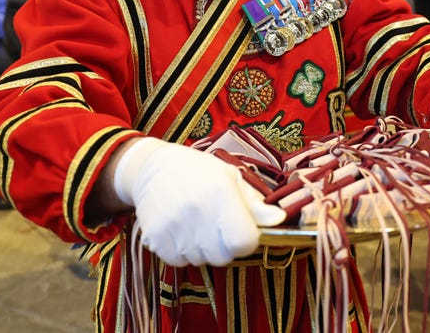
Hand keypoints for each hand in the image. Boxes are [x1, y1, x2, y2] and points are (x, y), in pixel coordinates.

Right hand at [113, 137, 285, 266]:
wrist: (151, 168)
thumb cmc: (197, 171)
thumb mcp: (229, 177)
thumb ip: (254, 203)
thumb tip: (279, 220)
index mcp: (220, 193)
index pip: (244, 242)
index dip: (247, 240)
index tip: (241, 230)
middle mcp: (196, 211)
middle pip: (224, 256)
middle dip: (224, 246)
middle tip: (214, 223)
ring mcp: (173, 227)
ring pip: (201, 260)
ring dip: (202, 248)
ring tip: (194, 222)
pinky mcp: (155, 239)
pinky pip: (179, 261)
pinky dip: (182, 250)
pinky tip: (179, 228)